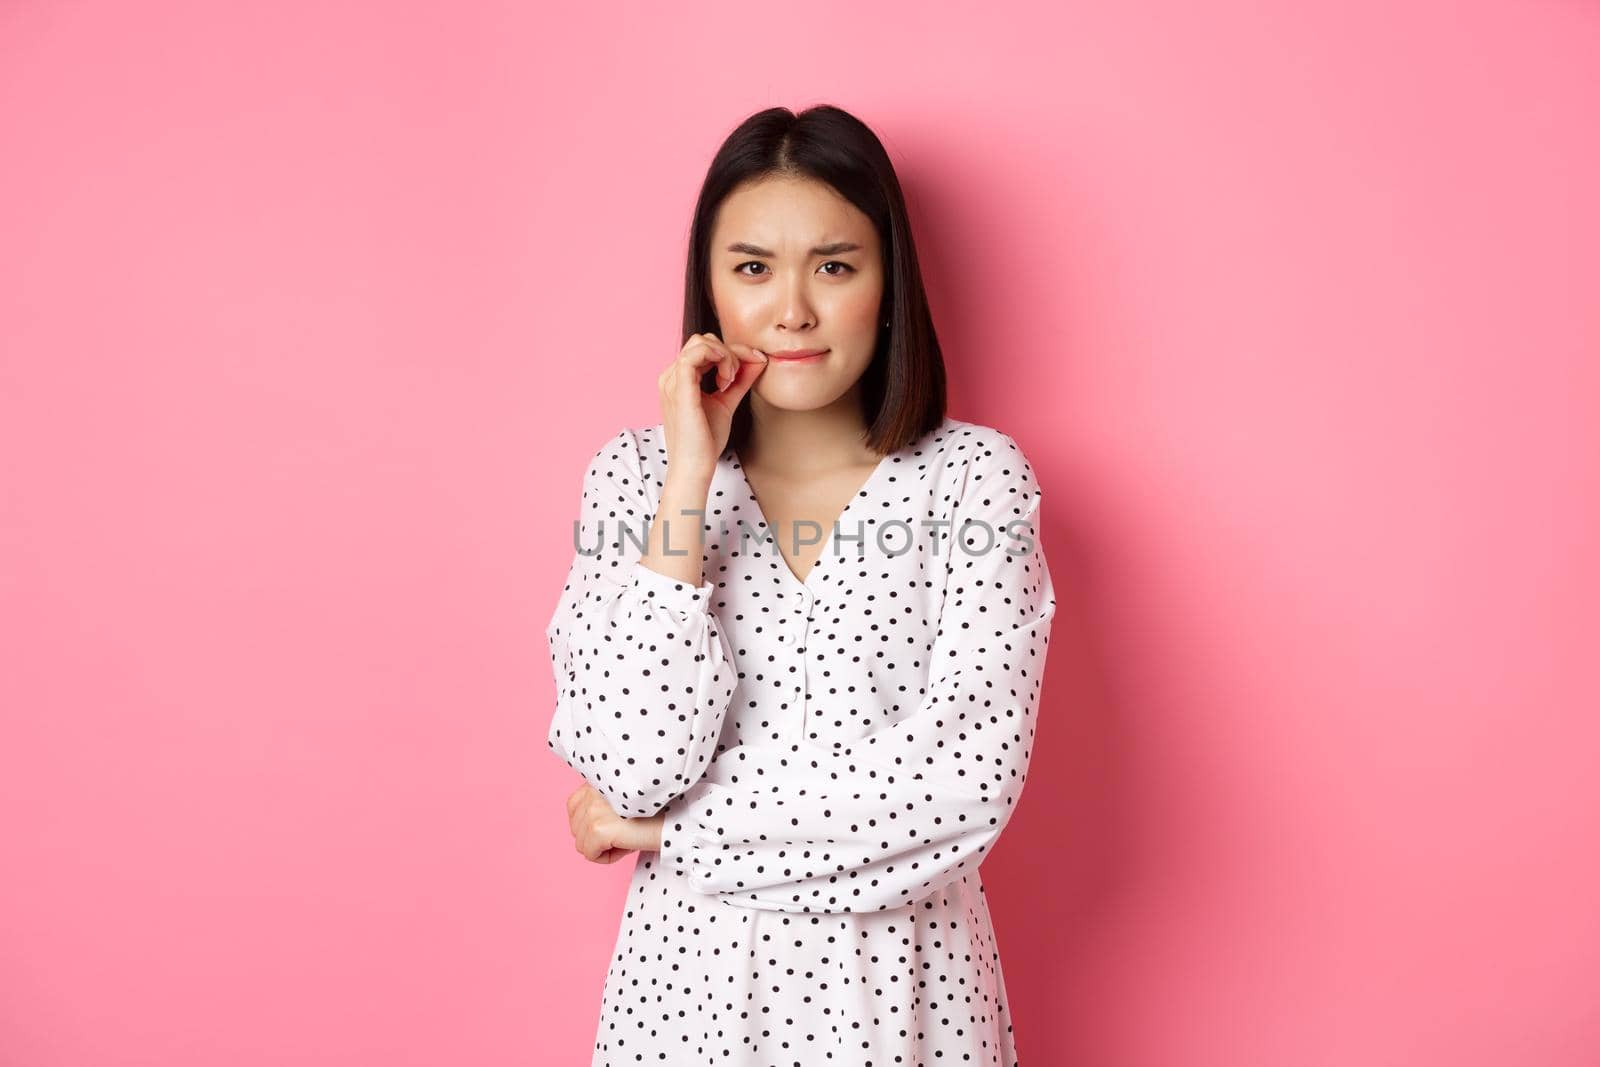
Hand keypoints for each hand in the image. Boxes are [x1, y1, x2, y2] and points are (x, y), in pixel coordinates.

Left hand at [565, 784, 662, 863]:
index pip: (573, 805)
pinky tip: (627, 846)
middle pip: (576, 827)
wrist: (679, 820)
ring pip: (581, 843)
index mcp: (599, 779)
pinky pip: (589, 854)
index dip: (591, 822)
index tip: (617, 824)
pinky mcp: (598, 828)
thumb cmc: (660, 812)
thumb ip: (604, 805)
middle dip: (599, 837)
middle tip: (626, 832)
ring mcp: (594, 808)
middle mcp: (593, 790)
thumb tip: (588, 829)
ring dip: (604, 847)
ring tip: (628, 837)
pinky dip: (607, 857)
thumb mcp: (626, 801)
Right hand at [657, 333, 766, 480]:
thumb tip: (759, 358)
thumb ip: (740, 379)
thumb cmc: (706, 441)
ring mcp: (672, 380)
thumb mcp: (727, 402)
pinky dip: (719, 359)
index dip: (731, 352)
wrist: (695, 467)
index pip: (704, 347)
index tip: (750, 366)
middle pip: (703, 340)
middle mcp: (670, 376)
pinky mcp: (678, 387)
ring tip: (731, 380)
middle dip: (729, 352)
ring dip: (725, 356)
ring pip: (701, 342)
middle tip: (737, 378)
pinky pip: (696, 353)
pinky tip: (726, 381)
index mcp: (677, 379)